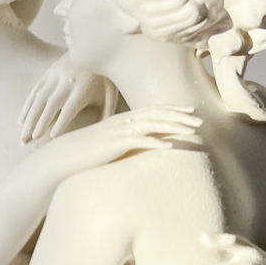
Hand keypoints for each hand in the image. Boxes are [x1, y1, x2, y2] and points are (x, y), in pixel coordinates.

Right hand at [19, 55, 118, 141]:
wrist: (96, 46)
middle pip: (51, 104)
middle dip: (39, 123)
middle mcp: (67, 81)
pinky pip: (34, 91)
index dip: (61, 121)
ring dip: (29, 118)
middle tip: (30, 140)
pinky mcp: (48, 73)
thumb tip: (105, 133)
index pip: (70, 107)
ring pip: (39, 98)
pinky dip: (26, 107)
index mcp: (84, 87)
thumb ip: (108, 111)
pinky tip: (21, 120)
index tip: (52, 136)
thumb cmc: (105, 75)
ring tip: (23, 136)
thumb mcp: (111, 92)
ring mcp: (55, 75)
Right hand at [37, 107, 201, 184]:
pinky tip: (170, 145)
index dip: (173, 109)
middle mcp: (124, 121)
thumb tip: (143, 142)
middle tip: (200, 119)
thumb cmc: (87, 150)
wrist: (65, 155)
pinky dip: (156, 141)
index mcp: (124, 118)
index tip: (191, 111)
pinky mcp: (115, 143)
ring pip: (154, 124)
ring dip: (175, 126)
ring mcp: (120, 131)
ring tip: (193, 131)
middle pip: (158, 114)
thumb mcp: (110, 141)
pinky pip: (140, 140)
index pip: (153, 109)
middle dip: (180, 115)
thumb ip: (126, 138)